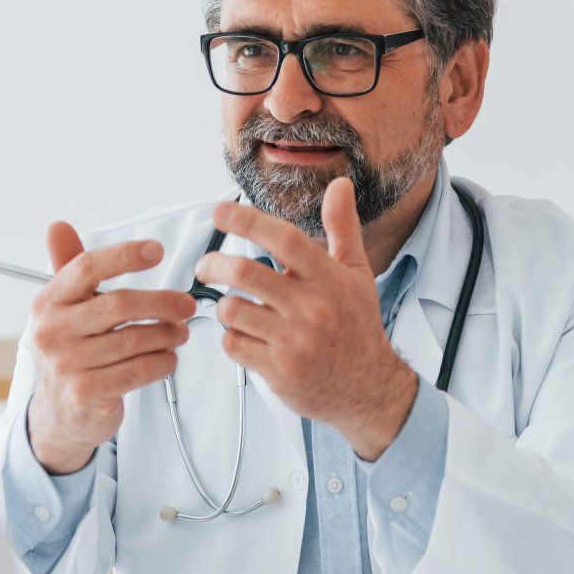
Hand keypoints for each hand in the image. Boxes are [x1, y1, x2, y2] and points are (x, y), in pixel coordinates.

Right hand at [25, 224, 196, 474]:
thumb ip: (69, 269)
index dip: (125, 255)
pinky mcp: (86, 393)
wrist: (58, 415)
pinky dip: (162, 362)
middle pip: (119, 304)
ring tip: (181, 332)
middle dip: (162, 302)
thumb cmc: (71, 353)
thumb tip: (58, 226)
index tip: (157, 251)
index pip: (87, 268)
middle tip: (186, 304)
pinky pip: (138, 370)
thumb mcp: (64, 310)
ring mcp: (67, 365)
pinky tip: (169, 358)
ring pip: (134, 340)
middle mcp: (52, 332)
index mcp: (47, 302)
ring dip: (167, 335)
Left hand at [195, 177, 417, 460]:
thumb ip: (342, 228)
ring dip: (224, 306)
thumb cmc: (357, 326)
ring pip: (232, 311)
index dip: (247, 220)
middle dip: (214, 264)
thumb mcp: (356, 274)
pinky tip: (246, 336)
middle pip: (245, 274)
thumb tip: (340, 185)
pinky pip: (233, 344)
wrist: (368, 388)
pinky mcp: (279, 371)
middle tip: (206, 265)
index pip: (284, 239)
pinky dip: (231, 337)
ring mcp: (294, 342)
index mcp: (329, 279)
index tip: (220, 210)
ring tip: (234, 306)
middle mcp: (312, 308)